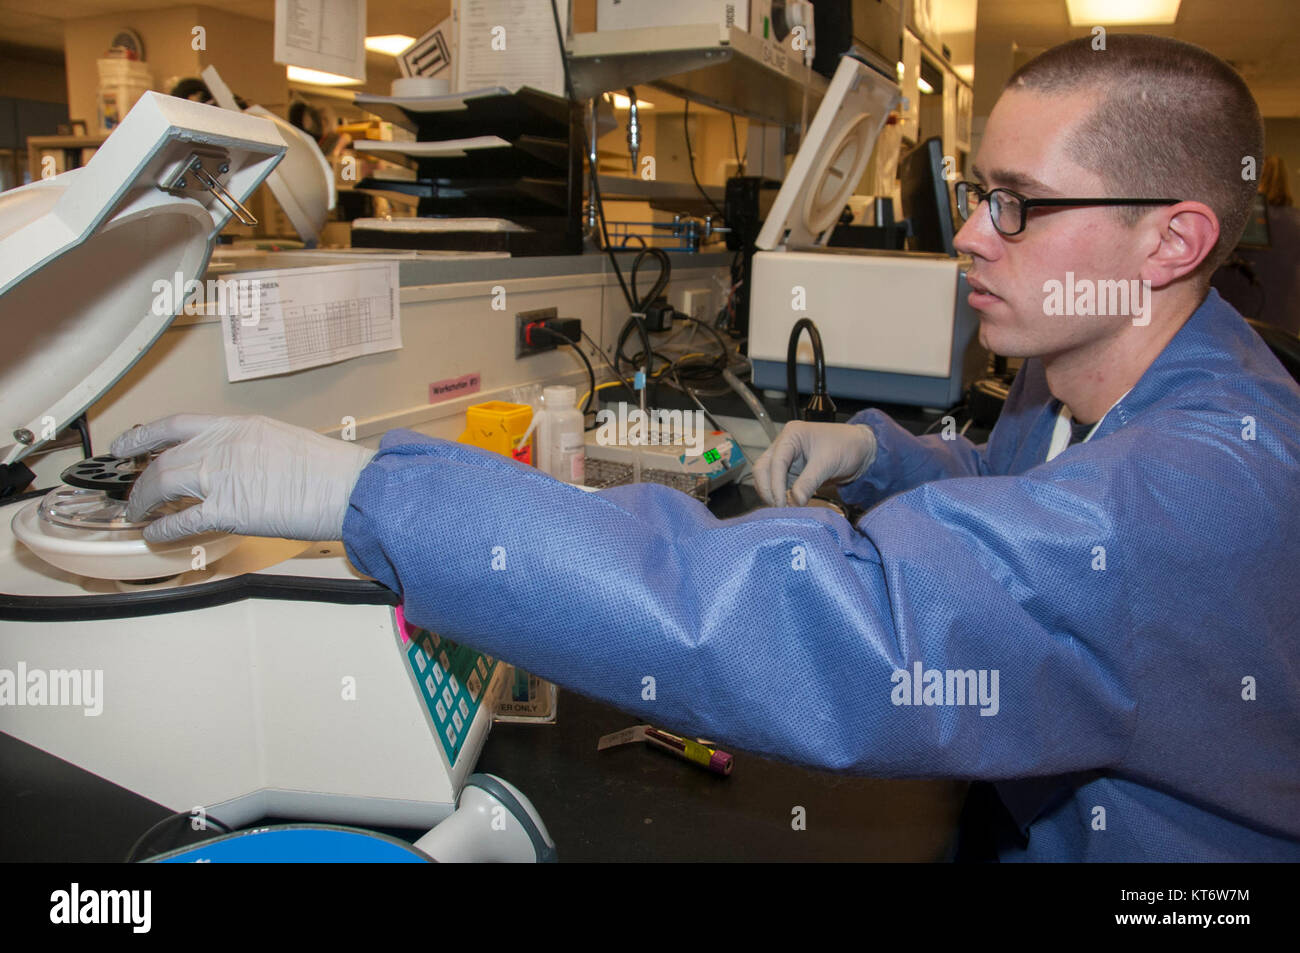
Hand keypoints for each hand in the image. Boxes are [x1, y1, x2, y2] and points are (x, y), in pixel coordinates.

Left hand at [110, 414, 375, 542]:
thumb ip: (247, 450)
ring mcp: (223, 476)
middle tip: (133, 495)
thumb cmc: (328, 470)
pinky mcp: (229, 510)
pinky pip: (181, 520)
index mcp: (238, 426)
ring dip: (144, 503)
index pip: (175, 425)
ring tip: (138, 516)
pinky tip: (155, 536)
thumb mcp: (281, 441)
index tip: (126, 445)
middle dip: (141, 481)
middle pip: (163, 460)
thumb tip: (231, 468)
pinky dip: (163, 530)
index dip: (142, 436)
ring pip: (162, 485)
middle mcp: (223, 446)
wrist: (349, 488)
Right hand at [752, 422, 876, 506]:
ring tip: (782, 510)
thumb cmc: (847, 446)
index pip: (775, 461)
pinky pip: (779, 484)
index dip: (775, 484)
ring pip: (767, 478)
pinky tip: (787, 506)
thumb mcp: (828, 463)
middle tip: (778, 509)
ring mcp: (787, 458)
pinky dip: (780, 495)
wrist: (861, 449)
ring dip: (772, 494)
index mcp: (791, 435)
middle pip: (763, 468)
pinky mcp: (792, 471)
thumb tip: (794, 502)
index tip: (781, 503)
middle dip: (768, 489)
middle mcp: (784, 445)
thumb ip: (809, 482)